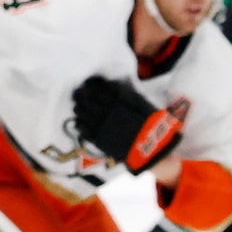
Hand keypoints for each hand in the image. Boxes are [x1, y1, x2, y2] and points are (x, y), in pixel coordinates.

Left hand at [71, 75, 185, 173]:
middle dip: (80, 95)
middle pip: (83, 98)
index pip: (95, 86)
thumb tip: (114, 87)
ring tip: (80, 109)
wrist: (152, 147)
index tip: (89, 84)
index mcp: (116, 98)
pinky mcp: (97, 138)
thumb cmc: (151, 124)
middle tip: (80, 95)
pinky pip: (81, 128)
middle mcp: (104, 109)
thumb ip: (126, 94)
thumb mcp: (142, 103)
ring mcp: (99, 123)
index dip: (90, 84)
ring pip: (79, 112)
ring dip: (78, 109)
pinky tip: (81, 124)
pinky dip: (79, 124)